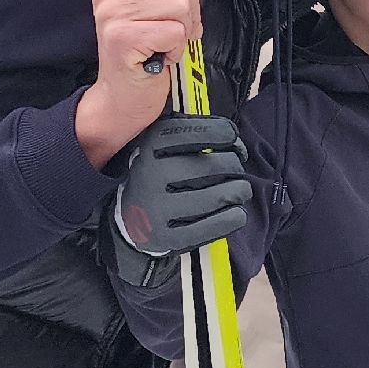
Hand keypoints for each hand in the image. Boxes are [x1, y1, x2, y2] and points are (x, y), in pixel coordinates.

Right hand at [79, 0, 216, 166]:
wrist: (122, 98)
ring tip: (164, 45)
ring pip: (181, 5)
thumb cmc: (146, 52)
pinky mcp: (122, 37)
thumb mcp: (165, 6)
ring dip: (183, 32)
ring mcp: (113, 13)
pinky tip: (160, 58)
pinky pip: (175, 31)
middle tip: (173, 33)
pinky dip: (176, 49)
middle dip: (190, 11)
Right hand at [107, 115, 253, 286]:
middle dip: (235, 164)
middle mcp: (152, 174)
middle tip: (235, 168)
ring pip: (220, 195)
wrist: (128, 218)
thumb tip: (231, 135)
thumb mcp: (162, 141)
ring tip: (239, 189)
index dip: (225, 132)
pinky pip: (215, 226)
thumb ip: (192, 130)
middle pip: (215, 165)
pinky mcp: (170, 237)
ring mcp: (159, 208)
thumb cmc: (157, 172)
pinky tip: (237, 211)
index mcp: (150, 145)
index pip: (197, 133)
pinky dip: (234, 217)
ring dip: (240, 190)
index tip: (231, 138)